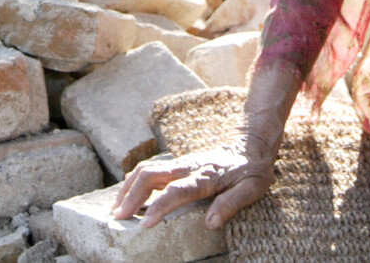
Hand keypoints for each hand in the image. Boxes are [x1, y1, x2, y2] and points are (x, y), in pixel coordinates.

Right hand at [112, 138, 275, 229]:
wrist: (250, 145)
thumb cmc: (251, 171)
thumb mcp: (251, 190)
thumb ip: (230, 205)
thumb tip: (210, 223)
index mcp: (205, 177)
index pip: (176, 191)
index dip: (158, 207)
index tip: (144, 224)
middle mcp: (187, 167)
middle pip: (150, 175)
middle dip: (131, 196)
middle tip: (118, 218)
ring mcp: (180, 163)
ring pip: (146, 169)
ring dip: (128, 187)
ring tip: (117, 209)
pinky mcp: (177, 164)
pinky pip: (150, 169)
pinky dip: (134, 181)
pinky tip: (128, 195)